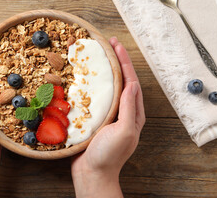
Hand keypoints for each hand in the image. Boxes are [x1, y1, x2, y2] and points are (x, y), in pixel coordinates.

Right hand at [71, 37, 145, 197]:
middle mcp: (123, 111)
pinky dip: (92, 84)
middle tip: (108, 43)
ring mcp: (109, 114)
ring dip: (105, 70)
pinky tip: (84, 77)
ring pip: (108, 86)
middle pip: (121, 80)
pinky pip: (96, 96)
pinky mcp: (96, 118)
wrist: (92, 173)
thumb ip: (129, 108)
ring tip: (98, 55)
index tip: (116, 45)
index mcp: (133, 113)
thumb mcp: (124, 131)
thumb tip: (131, 83)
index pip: (131, 81)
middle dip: (116, 61)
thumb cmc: (109, 155)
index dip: (124, 62)